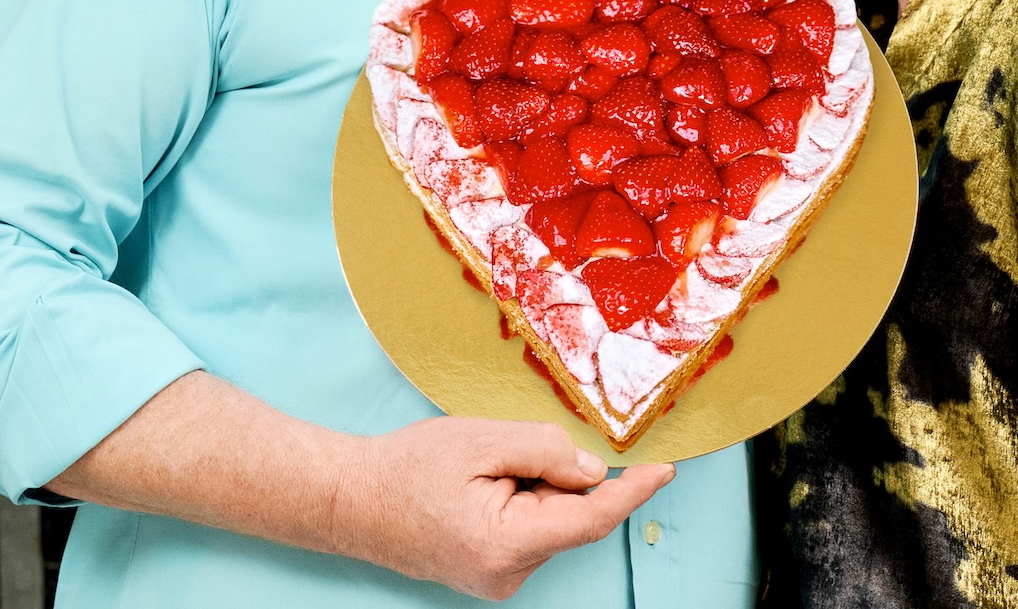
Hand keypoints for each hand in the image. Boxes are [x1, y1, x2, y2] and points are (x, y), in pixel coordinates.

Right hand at [333, 417, 672, 599]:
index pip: (592, 517)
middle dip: (557, 475)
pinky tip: (480, 489)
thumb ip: (547, 451)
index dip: (632, 491)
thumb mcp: (483, 438)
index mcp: (508, 544)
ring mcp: (499, 580)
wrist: (353, 500)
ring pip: (552, 520)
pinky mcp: (493, 573)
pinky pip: (531, 529)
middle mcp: (508, 574)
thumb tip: (593, 470)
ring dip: (535, 487)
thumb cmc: (408, 468)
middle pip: (570, 514)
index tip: (665, 471)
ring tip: (481, 474)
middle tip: (505, 453)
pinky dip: (522, 500)